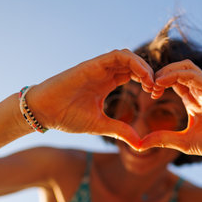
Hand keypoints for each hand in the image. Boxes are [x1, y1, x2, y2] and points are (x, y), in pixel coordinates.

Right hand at [27, 49, 153, 148]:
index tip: (154, 95)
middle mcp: (104, 73)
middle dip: (149, 73)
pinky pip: (117, 56)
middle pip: (133, 63)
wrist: (44, 112)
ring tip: (151, 84)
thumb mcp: (100, 126)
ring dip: (144, 67)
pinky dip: (134, 63)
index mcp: (106, 83)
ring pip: (128, 56)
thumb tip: (140, 145)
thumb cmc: (67, 117)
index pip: (133, 74)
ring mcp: (98, 67)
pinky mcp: (91, 65)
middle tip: (156, 89)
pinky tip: (142, 78)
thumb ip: (120, 131)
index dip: (147, 81)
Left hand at [141, 59, 201, 164]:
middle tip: (148, 86)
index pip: (174, 81)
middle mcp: (201, 92)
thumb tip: (139, 144)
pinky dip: (176, 75)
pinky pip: (195, 76)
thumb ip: (163, 139)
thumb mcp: (183, 142)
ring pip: (186, 67)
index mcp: (194, 100)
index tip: (148, 92)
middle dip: (160, 73)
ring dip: (167, 71)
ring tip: (154, 82)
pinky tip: (162, 83)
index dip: (158, 82)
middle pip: (178, 69)